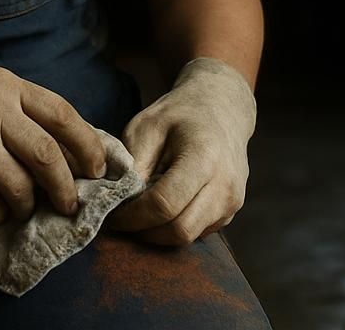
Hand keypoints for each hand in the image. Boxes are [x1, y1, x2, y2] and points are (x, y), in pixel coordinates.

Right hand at [0, 57, 107, 225]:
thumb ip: (22, 110)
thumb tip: (70, 151)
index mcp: (5, 84)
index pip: (61, 114)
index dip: (86, 146)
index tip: (96, 169)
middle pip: (47, 155)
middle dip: (65, 187)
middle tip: (68, 204)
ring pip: (21, 186)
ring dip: (27, 205)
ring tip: (21, 207)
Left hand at [105, 57, 256, 245]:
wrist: (223, 107)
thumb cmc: (180, 113)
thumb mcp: (147, 126)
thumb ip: (133, 165)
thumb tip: (118, 202)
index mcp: (204, 158)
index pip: (164, 204)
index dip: (132, 216)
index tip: (111, 213)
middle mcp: (225, 186)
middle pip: (178, 230)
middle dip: (143, 231)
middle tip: (121, 218)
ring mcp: (232, 202)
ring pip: (188, 238)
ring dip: (158, 232)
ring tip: (139, 211)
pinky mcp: (230, 212)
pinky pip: (196, 233)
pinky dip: (173, 227)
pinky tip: (161, 207)